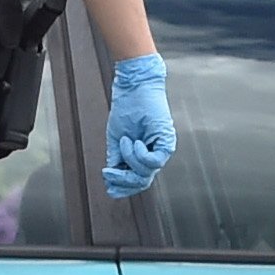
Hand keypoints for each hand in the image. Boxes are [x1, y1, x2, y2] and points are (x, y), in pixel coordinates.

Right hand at [104, 53, 175, 197]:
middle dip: (123, 181)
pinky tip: (134, 141)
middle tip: (108, 173)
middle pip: (142, 181)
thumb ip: (116, 160)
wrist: (133, 87)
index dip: (122, 187)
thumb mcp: (116, 139)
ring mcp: (161, 149)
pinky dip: (140, 154)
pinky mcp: (167, 141)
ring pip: (146, 172)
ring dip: (130, 159)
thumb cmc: (125, 109)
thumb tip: (110, 182)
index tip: (107, 183)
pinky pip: (154, 161)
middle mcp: (154, 154)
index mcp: (142, 154)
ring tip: (125, 141)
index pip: (136, 181)